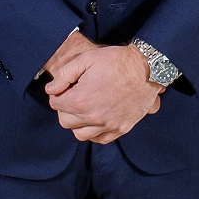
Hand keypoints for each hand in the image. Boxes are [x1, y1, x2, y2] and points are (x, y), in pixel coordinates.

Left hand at [45, 43, 161, 141]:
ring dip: (78, 123)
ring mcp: (107, 125)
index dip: (57, 93)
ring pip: (79, 134)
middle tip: (74, 96)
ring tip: (85, 109)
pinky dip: (94, 132)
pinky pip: (100, 139)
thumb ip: (64, 74)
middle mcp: (92, 117)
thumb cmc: (116, 61)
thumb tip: (51, 89)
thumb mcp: (86, 59)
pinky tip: (97, 120)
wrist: (147, 69)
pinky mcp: (121, 128)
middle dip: (65, 108)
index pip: (55, 104)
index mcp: (80, 100)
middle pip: (65, 121)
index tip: (66, 87)